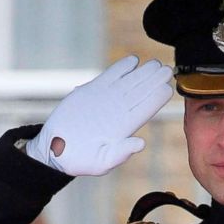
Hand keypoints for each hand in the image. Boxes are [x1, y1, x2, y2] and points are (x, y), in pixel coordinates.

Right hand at [25, 55, 172, 175]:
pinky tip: (133, 61)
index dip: (156, 99)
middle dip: (154, 81)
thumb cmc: (80, 161)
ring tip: (155, 63)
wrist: (56, 150)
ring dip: (142, 72)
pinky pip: (110, 76)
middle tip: (167, 69)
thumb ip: (120, 153)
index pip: (145, 110)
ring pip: (129, 82)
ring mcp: (106, 100)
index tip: (167, 88)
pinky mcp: (91, 91)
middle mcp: (119, 112)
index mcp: (125, 128)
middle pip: (141, 93)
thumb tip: (141, 144)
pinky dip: (120, 68)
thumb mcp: (101, 162)